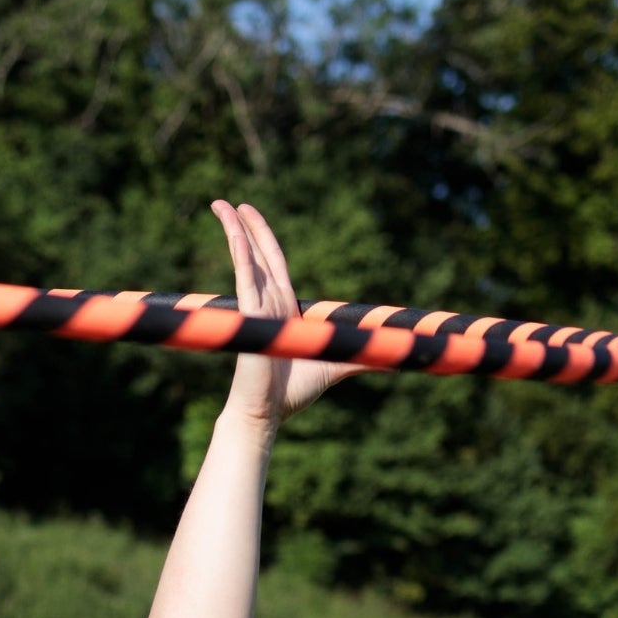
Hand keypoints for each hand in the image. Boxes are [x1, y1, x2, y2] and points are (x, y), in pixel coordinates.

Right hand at [211, 199, 361, 429]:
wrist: (266, 415)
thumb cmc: (291, 395)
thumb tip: (398, 359)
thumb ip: (363, 355)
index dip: (263, 237)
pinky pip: (245, 280)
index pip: (273, 263)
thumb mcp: (334, 363)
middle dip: (246, 225)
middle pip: (258, 253)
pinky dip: (241, 256)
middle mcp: (269, 302)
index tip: (251, 216)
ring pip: (246, 259)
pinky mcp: (251, 318)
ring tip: (219, 203)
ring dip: (234, 229)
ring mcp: (257, 308)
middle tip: (232, 202)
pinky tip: (236, 235)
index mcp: (283, 307)